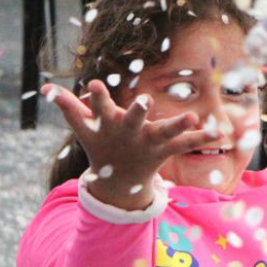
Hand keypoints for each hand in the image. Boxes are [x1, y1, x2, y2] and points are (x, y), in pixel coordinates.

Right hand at [43, 80, 220, 208]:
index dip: (96, 98)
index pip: (100, 109)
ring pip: (164, 133)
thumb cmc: (102, 145)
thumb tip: (47, 90)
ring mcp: (147, 143)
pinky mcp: (164, 150)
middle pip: (133, 121)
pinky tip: (218, 132)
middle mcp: (129, 134)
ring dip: (177, 125)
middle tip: (144, 99)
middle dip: (138, 111)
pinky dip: (201, 138)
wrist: (117, 181)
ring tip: (193, 117)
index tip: (93, 84)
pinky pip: (185, 144)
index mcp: (109, 126)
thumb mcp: (84, 129)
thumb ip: (69, 108)